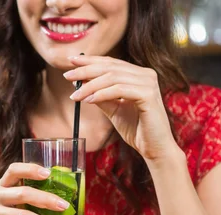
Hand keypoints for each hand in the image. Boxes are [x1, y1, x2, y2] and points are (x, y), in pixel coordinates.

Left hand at [64, 55, 182, 161]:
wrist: (153, 147)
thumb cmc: (136, 129)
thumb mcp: (113, 109)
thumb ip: (101, 95)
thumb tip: (81, 84)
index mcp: (139, 75)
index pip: (111, 62)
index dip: (90, 60)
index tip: (70, 61)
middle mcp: (146, 74)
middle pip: (110, 67)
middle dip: (85, 70)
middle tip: (67, 76)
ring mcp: (148, 83)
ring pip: (112, 77)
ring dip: (90, 85)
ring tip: (75, 95)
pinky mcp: (148, 95)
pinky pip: (119, 89)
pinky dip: (102, 94)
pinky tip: (88, 100)